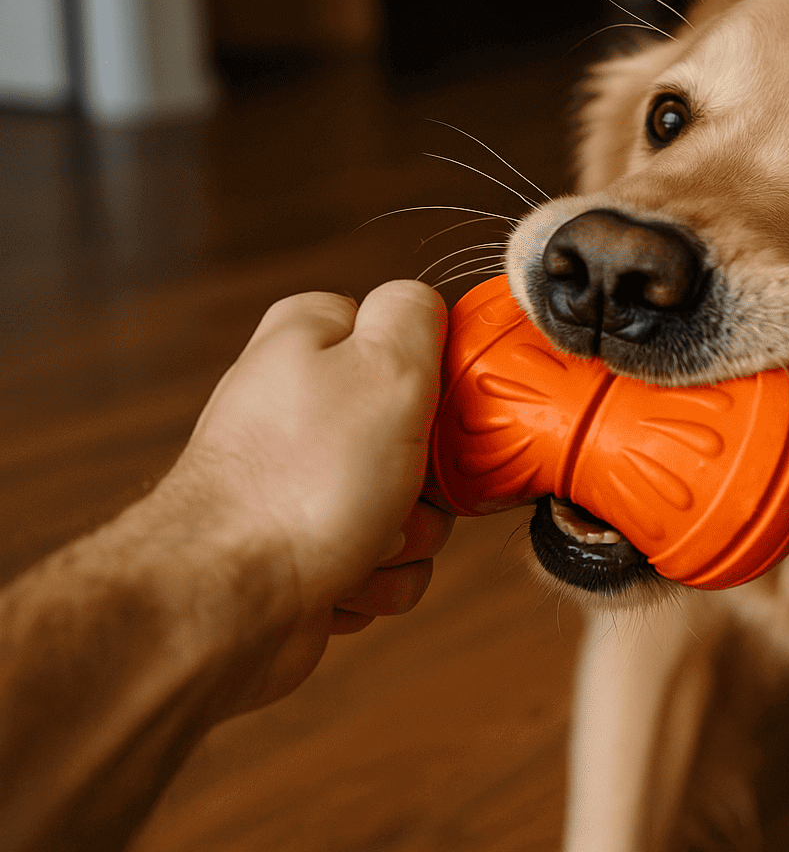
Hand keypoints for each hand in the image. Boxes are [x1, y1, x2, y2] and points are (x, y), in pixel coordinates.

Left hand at [156, 280, 451, 709]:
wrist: (228, 602)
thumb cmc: (297, 488)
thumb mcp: (385, 367)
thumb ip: (413, 315)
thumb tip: (421, 305)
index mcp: (309, 344)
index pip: (405, 336)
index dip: (438, 379)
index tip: (443, 412)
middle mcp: (297, 407)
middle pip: (419, 434)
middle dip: (430, 481)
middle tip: (405, 488)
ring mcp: (298, 482)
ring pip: (408, 507)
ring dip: (408, 539)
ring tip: (367, 543)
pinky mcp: (303, 548)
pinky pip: (382, 562)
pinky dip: (376, 580)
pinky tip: (344, 581)